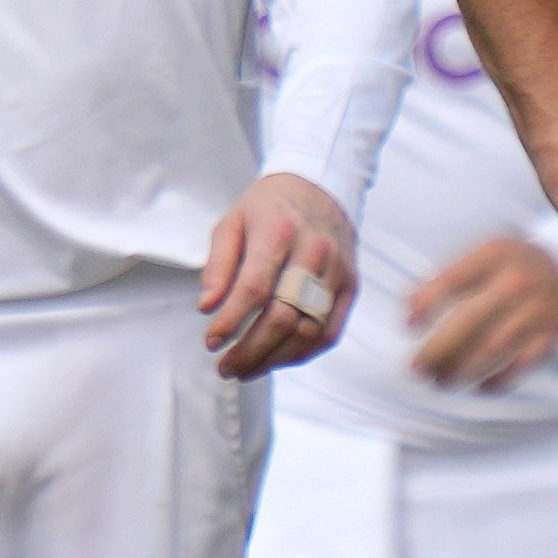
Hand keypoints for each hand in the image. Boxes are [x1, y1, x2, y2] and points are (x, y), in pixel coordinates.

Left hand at [200, 173, 356, 379]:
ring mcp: (336, 271)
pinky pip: (329, 332)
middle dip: (250, 350)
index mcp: (278, 230)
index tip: (211, 341)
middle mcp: (313, 251)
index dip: (231, 320)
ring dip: (274, 359)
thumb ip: (217, 265)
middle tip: (225, 367)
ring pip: (309, 331)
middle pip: (283, 316)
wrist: (319, 188)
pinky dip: (301, 354)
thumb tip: (207, 307)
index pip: (255, 287)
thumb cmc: (268, 209)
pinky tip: (276, 359)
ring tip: (245, 370)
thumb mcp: (232, 222)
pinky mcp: (350, 286)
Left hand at [409, 238, 557, 391]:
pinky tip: (478, 387)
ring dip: (464, 369)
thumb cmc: (511, 262)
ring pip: (494, 347)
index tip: (407, 325)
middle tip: (416, 368)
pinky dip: (500, 379)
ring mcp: (537, 310)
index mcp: (493, 256)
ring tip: (440, 381)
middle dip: (439, 348)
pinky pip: (523, 363)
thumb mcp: (482, 253)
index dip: (427, 303)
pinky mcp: (553, 333)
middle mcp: (516, 282)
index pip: (453, 281)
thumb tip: (411, 306)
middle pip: (470, 320)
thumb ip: (450, 274)